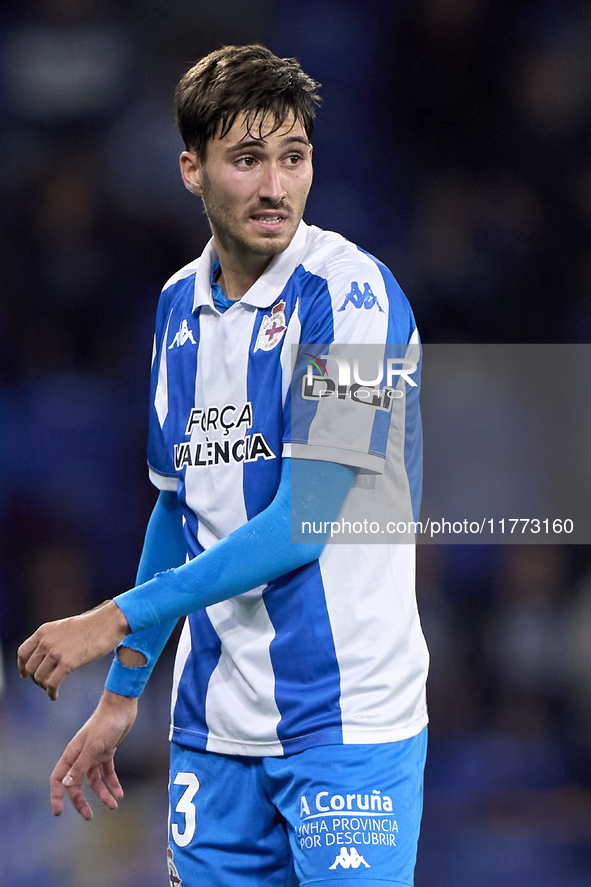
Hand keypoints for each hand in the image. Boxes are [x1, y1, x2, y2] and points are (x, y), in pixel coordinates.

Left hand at [17, 600, 129, 699]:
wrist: (108, 622)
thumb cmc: (93, 625)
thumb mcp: (66, 627)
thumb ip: (54, 638)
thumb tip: (48, 654)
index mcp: (44, 631)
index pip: (23, 652)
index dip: (22, 666)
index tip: (25, 675)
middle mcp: (46, 641)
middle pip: (30, 667)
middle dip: (35, 678)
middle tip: (44, 684)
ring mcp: (56, 652)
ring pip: (40, 677)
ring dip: (44, 686)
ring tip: (51, 689)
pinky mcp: (68, 662)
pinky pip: (52, 683)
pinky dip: (51, 692)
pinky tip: (55, 696)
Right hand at [51, 689, 137, 819]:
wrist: (121, 707)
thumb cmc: (105, 724)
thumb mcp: (94, 747)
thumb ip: (81, 766)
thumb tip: (66, 784)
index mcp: (72, 754)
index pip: (58, 779)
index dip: (56, 796)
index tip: (58, 813)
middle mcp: (80, 756)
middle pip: (76, 784)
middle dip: (81, 801)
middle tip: (89, 816)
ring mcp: (94, 754)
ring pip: (94, 781)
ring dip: (102, 794)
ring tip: (113, 805)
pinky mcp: (107, 752)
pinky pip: (107, 772)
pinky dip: (112, 783)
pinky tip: (120, 793)